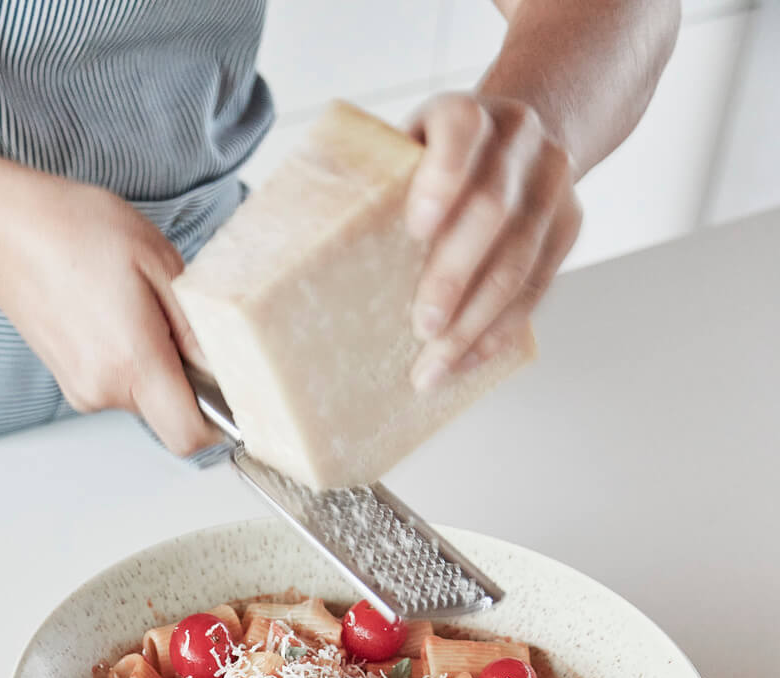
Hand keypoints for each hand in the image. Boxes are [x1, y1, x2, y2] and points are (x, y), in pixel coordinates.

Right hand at [0, 175, 209, 455]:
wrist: (5, 234)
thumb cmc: (76, 232)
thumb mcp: (158, 261)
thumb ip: (196, 325)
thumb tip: (221, 366)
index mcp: (132, 362)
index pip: (189, 435)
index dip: (215, 421)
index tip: (223, 391)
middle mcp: (105, 390)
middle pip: (169, 416)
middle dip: (183, 380)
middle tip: (170, 322)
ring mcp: (84, 392)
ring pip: (144, 400)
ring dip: (153, 364)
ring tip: (132, 308)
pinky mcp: (73, 385)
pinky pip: (119, 386)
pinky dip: (128, 360)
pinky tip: (111, 316)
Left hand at [404, 93, 581, 390]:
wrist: (513, 140)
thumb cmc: (439, 158)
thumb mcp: (406, 149)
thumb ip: (380, 183)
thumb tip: (310, 247)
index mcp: (468, 113)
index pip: (461, 130)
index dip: (442, 176)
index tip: (417, 227)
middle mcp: (518, 139)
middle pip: (492, 210)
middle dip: (455, 276)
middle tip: (422, 326)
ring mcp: (550, 183)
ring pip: (519, 259)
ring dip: (476, 321)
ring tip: (437, 364)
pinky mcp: (568, 226)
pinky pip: (538, 286)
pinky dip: (500, 329)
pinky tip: (468, 358)